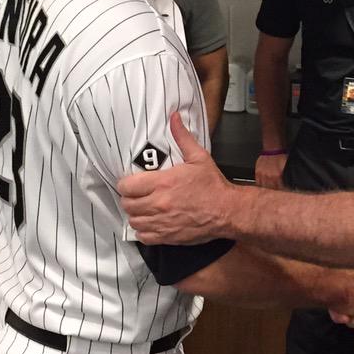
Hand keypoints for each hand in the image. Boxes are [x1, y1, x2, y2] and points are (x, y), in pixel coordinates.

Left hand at [119, 112, 234, 244]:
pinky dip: (143, 230)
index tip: (131, 182)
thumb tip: (174, 117)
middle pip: (127, 204)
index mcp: (162, 182)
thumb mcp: (199, 157)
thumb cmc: (213, 185)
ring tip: (143, 209)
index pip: (126, 186)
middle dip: (129, 199)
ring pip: (133, 220)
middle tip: (137, 195)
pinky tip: (150, 223)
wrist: (228, 211)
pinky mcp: (167, 236)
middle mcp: (158, 203)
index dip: (125, 184)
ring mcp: (161, 222)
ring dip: (135, 214)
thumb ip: (182, 137)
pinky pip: (143, 236)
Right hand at [254, 152, 286, 188]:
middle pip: (271, 188)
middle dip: (274, 188)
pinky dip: (260, 183)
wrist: (273, 149)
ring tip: (269, 185)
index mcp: (277, 176)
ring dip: (267, 186)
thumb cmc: (280, 156)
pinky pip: (258, 181)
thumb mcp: (285, 167)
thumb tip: (287, 182)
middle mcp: (270, 177)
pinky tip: (263, 183)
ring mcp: (263, 175)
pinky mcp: (258, 172)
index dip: (281, 188)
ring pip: (264, 185)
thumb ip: (284, 175)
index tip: (281, 188)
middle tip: (275, 187)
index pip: (279, 187)